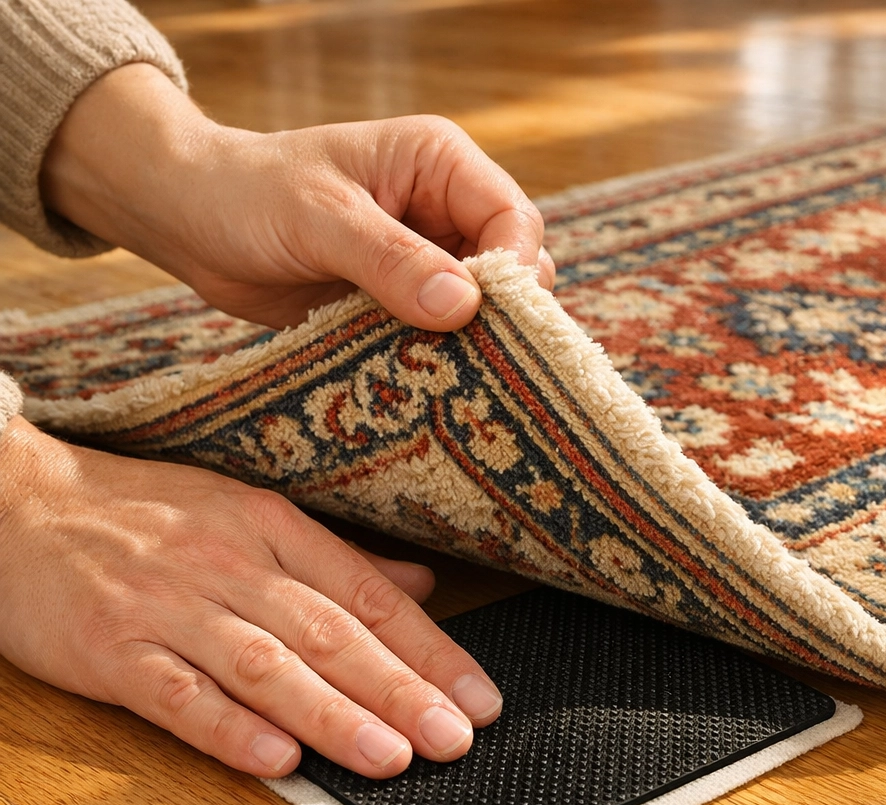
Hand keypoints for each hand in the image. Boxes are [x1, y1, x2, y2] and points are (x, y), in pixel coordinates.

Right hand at [0, 418, 503, 776]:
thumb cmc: (146, 516)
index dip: (430, 649)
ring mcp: (168, 607)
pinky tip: (275, 760)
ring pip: (264, 665)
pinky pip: (175, 694)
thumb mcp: (248, 515)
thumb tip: (422, 586)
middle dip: (399, 689)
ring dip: (331, 714)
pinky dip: (226, 728)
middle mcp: (229, 563)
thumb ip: (336, 560)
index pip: (367, 596)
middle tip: (455, 739)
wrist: (17, 503)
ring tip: (391, 758)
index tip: (478, 698)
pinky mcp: (110, 650)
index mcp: (271, 528)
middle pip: (328, 633)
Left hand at [41, 63, 554, 328]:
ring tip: (438, 372)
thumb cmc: (249, 193)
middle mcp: (444, 212)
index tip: (481, 318)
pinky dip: (434, 360)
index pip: (514, 219)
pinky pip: (439, 339)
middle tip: (468, 356)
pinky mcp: (400, 304)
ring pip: (481, 313)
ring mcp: (424, 262)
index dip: (512, 270)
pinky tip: (414, 379)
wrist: (193, 222)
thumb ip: (390, 259)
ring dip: (467, 344)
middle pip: (511, 271)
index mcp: (440, 165)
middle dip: (498, 314)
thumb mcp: (319, 217)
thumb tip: (462, 306)